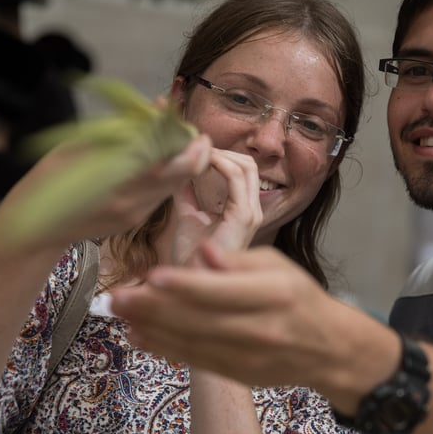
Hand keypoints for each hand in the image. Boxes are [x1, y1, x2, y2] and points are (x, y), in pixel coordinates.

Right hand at [0, 133, 212, 253]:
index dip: (188, 145)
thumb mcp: (79, 145)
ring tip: (177, 142)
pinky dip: (166, 176)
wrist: (35, 225)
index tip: (193, 129)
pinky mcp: (133, 221)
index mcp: (115, 180)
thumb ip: (122, 129)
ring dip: (183, 164)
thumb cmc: (51, 176)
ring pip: (174, 187)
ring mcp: (133, 215)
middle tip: (195, 135)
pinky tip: (158, 161)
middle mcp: (130, 202)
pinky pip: (160, 196)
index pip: (168, 163)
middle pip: (181, 177)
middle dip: (196, 154)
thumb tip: (157, 107)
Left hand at [109, 244, 362, 389]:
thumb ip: (238, 260)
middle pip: (199, 319)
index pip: (222, 291)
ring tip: (119, 313)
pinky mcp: (237, 373)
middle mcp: (260, 329)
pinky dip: (163, 347)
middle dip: (153, 308)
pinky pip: (195, 360)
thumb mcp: (277, 265)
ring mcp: (248, 356)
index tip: (153, 275)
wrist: (326, 348)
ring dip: (150, 328)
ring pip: (192, 342)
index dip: (185, 285)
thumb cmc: (297, 297)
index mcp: (274, 294)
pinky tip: (138, 334)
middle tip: (117, 296)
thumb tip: (204, 252)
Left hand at [168, 149, 262, 265]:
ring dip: (219, 155)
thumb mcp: (188, 216)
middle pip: (248, 165)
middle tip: (195, 150)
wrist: (188, 283)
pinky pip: (236, 178)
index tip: (196, 151)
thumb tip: (180, 170)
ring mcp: (251, 214)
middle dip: (222, 152)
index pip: (242, 171)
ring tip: (196, 154)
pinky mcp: (243, 217)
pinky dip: (218, 164)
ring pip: (246, 167)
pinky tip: (199, 164)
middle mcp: (252, 211)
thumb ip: (187, 194)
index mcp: (243, 211)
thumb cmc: (190, 258)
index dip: (221, 156)